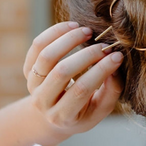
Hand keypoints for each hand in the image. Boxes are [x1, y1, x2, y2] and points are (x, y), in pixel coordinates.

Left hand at [23, 21, 123, 136]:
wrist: (52, 119)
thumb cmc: (84, 113)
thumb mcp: (100, 110)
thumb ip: (112, 90)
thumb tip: (116, 63)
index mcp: (64, 115)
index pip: (82, 89)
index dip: (101, 70)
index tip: (117, 56)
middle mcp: (44, 101)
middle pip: (62, 72)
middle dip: (87, 54)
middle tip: (105, 45)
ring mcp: (33, 85)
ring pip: (47, 56)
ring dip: (69, 39)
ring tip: (87, 31)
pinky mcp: (28, 70)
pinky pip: (37, 47)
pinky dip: (54, 32)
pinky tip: (72, 26)